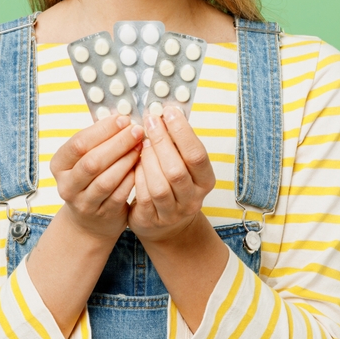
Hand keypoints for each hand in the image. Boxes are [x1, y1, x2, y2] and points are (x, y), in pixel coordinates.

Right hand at [50, 114, 143, 240]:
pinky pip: (120, 194)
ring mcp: (84, 202)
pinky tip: (142, 166)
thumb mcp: (84, 159)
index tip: (123, 119)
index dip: (102, 130)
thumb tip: (122, 118)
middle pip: (92, 162)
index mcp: (59, 165)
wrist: (89, 221)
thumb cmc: (90, 179)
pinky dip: (132, 178)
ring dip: (126, 160)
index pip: (78, 143)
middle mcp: (67, 185)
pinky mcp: (103, 214)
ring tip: (141, 146)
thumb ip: (98, 140)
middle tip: (137, 130)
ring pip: (106, 180)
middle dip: (118, 143)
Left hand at [128, 107, 215, 243]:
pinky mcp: (152, 219)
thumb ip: (178, 144)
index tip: (168, 112)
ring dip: (148, 160)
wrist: (167, 226)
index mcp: (205, 181)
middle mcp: (193, 199)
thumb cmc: (174, 185)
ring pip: (160, 186)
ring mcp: (172, 212)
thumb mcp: (183, 165)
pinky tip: (134, 162)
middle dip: (162, 142)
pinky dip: (138, 177)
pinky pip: (143, 197)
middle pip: (177, 170)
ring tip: (142, 142)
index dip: (183, 132)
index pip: (197, 155)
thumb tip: (164, 112)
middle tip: (150, 121)